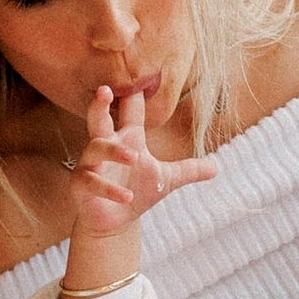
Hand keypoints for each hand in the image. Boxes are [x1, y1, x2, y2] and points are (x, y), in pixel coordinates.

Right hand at [59, 86, 217, 289]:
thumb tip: (216, 167)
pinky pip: (91, 181)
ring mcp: (91, 165)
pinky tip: (126, 196)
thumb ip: (189, 170)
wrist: (115, 221)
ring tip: (134, 157)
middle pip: (98, 119)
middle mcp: (106, 146)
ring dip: (113, 151)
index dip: (134, 95)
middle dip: (99, 105)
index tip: (141, 77)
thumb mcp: (166, 179)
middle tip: (105, 90)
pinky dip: (109, 188)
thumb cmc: (136, 192)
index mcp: (127, 139)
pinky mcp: (81, 185)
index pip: (130, 111)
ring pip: (95, 148)